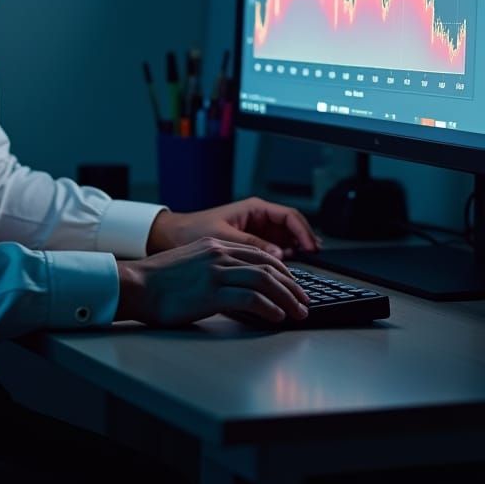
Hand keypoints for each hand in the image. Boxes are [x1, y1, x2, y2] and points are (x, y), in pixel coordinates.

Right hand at [115, 238, 310, 325]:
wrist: (135, 285)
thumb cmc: (158, 282)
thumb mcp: (191, 264)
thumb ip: (215, 268)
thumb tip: (239, 287)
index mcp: (214, 245)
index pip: (259, 253)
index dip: (282, 271)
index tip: (293, 285)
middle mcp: (218, 254)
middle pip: (267, 265)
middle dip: (291, 285)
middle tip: (303, 301)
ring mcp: (215, 271)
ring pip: (264, 280)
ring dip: (286, 298)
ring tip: (297, 312)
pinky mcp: (211, 292)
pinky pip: (250, 298)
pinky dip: (268, 308)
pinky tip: (276, 317)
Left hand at [146, 197, 321, 258]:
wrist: (171, 238)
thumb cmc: (191, 231)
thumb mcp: (222, 238)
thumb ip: (250, 245)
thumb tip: (277, 254)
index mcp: (254, 209)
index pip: (289, 216)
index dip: (304, 232)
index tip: (311, 248)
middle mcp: (258, 218)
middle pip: (292, 229)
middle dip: (305, 243)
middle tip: (314, 260)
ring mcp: (255, 232)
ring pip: (285, 242)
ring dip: (295, 255)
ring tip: (302, 273)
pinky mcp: (249, 246)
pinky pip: (273, 252)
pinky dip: (282, 262)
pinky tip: (285, 275)